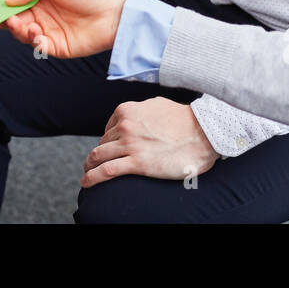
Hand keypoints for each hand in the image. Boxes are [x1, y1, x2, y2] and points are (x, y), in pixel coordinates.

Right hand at [3, 0, 128, 58]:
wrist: (113, 16)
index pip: (17, 1)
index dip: (4, 2)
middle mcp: (42, 14)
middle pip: (15, 18)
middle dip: (6, 18)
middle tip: (0, 16)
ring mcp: (48, 31)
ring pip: (22, 33)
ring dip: (17, 29)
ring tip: (20, 23)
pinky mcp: (55, 46)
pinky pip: (36, 46)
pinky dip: (32, 40)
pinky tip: (36, 33)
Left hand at [82, 97, 218, 187]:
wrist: (202, 132)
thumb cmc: (184, 119)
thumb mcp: (156, 104)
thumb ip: (141, 110)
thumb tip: (135, 115)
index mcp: (127, 110)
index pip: (109, 128)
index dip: (108, 139)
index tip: (110, 147)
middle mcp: (125, 126)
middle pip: (104, 143)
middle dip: (100, 153)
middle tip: (97, 162)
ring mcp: (130, 145)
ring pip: (99, 156)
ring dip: (90, 165)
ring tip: (87, 172)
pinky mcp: (137, 164)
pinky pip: (106, 171)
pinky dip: (92, 177)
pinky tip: (86, 182)